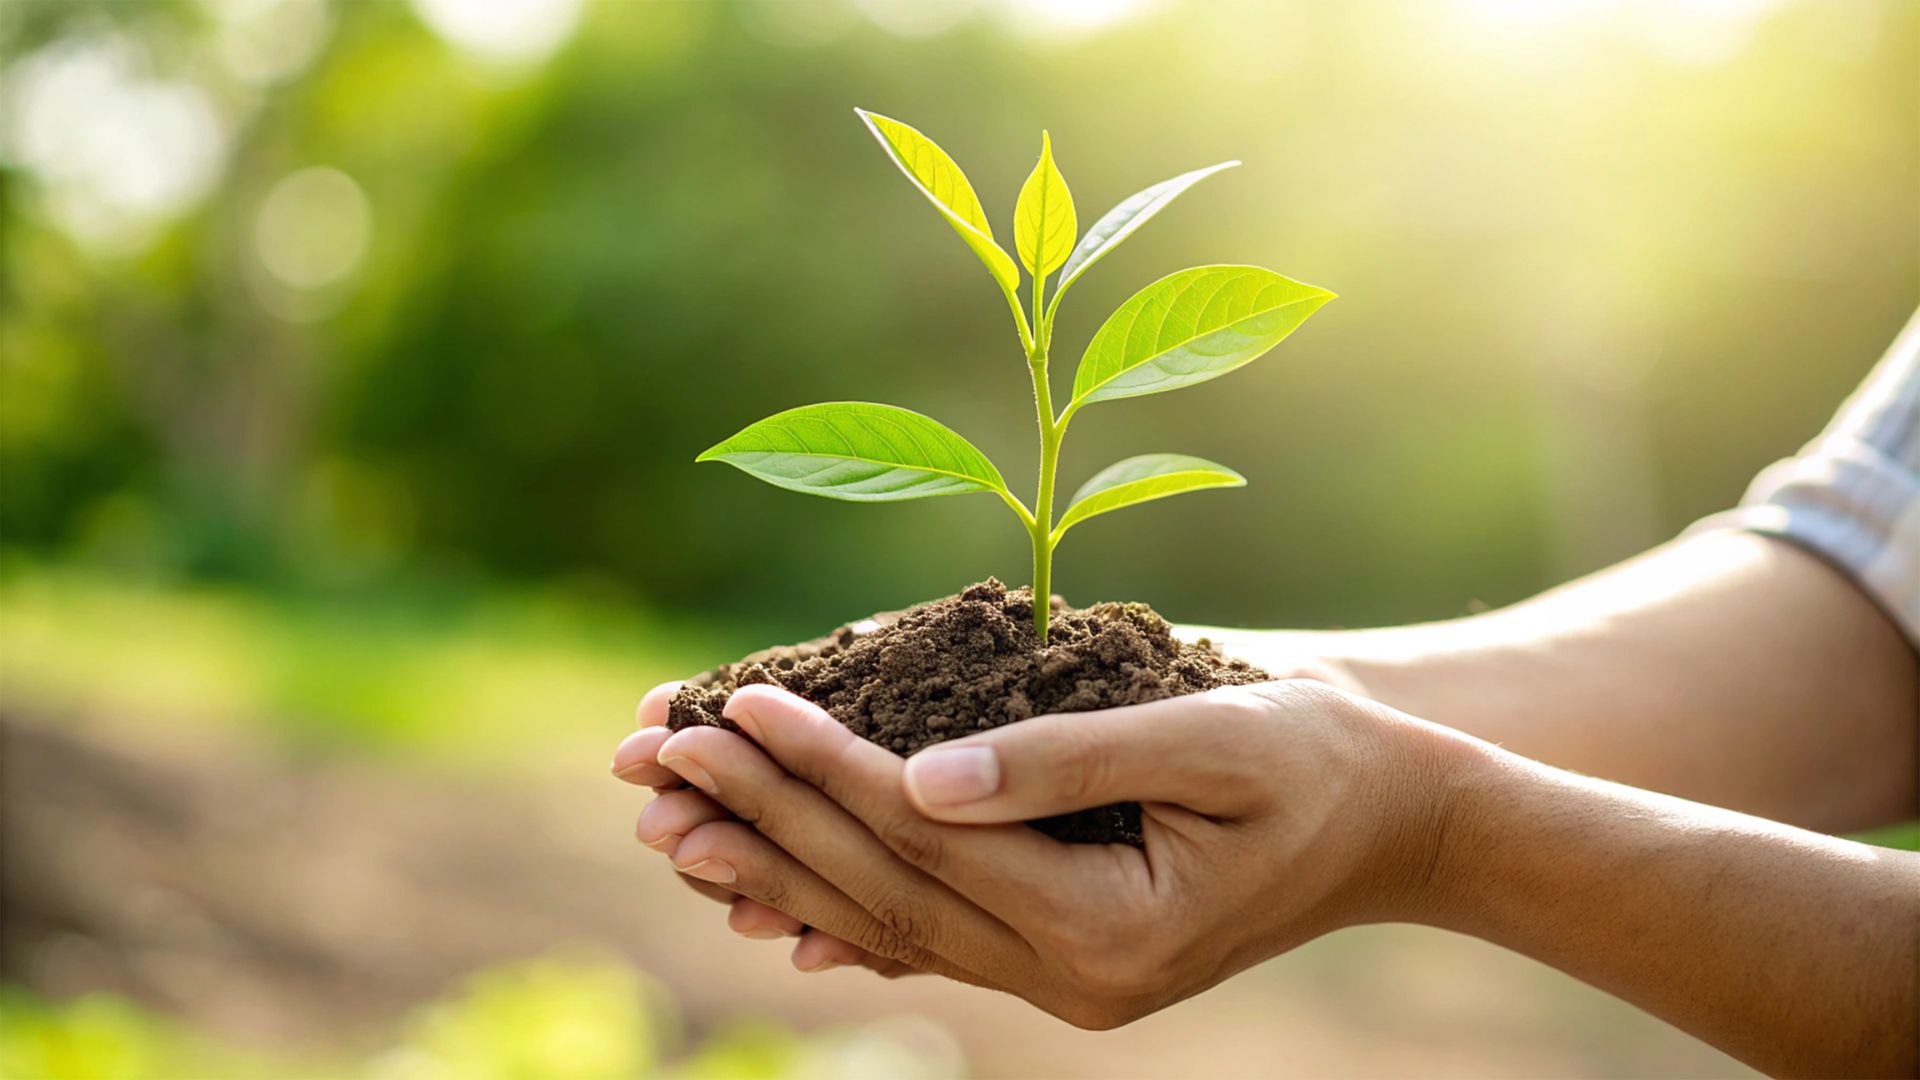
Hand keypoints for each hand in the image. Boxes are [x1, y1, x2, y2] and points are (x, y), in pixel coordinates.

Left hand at [631, 679, 1477, 1027]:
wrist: (1395, 825)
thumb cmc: (1316, 761)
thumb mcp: (1207, 739)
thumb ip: (1062, 762)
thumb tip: (921, 778)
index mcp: (1105, 927)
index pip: (924, 838)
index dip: (824, 766)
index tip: (738, 703)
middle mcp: (1071, 979)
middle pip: (885, 889)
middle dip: (770, 817)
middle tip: (663, 757)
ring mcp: (1064, 984)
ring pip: (892, 923)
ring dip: (781, 870)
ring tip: (680, 827)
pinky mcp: (1063, 960)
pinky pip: (932, 944)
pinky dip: (845, 919)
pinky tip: (770, 910)